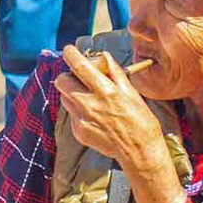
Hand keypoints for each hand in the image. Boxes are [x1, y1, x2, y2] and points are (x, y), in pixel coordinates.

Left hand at [57, 46, 170, 175]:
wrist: (140, 153)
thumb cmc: (141, 121)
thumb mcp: (132, 93)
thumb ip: (115, 73)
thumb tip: (103, 56)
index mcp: (105, 91)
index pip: (78, 66)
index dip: (70, 54)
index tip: (70, 50)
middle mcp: (89, 104)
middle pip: (62, 80)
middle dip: (68, 75)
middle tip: (80, 78)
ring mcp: (81, 119)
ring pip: (64, 97)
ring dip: (72, 93)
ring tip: (90, 99)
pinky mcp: (78, 132)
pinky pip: (71, 114)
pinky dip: (78, 111)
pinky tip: (95, 116)